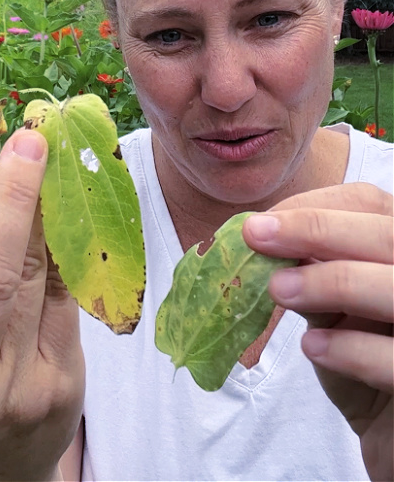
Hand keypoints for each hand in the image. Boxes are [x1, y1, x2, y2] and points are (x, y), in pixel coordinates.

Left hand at [243, 183, 392, 481]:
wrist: (391, 432)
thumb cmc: (363, 356)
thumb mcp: (334, 305)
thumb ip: (313, 268)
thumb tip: (263, 235)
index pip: (371, 204)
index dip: (317, 207)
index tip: (262, 222)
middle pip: (388, 236)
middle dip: (317, 229)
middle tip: (255, 237)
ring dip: (330, 281)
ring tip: (277, 290)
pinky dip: (351, 347)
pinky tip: (312, 346)